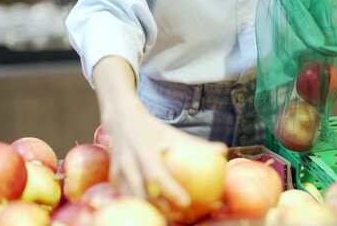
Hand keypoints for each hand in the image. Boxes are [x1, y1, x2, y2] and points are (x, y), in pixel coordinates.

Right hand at [105, 99, 226, 206]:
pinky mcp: (113, 180)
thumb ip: (198, 144)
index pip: (157, 175)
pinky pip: (127, 198)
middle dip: (162, 208)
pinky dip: (142, 206)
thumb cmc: (153, 130)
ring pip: (134, 199)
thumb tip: (223, 150)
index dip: (171, 190)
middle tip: (182, 217)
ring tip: (171, 219)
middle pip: (144, 194)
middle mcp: (128, 164)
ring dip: (152, 210)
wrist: (121, 119)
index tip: (186, 202)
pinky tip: (157, 213)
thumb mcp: (174, 134)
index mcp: (144, 151)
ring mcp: (117, 173)